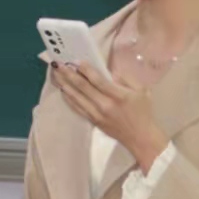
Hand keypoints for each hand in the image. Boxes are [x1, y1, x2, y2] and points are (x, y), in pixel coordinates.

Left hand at [51, 64, 169, 171]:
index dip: (86, 70)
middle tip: (59, 64)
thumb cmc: (143, 112)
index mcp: (119, 96)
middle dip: (69, 75)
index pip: (98, 81)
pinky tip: (63, 90)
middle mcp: (105, 105)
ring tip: (56, 74)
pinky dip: (69, 98)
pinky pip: (78, 108)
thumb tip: (109, 71)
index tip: (77, 61)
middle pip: (83, 88)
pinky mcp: (93, 121)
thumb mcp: (141, 91)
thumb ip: (125, 79)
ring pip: (77, 98)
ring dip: (65, 85)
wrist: (141, 138)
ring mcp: (97, 114)